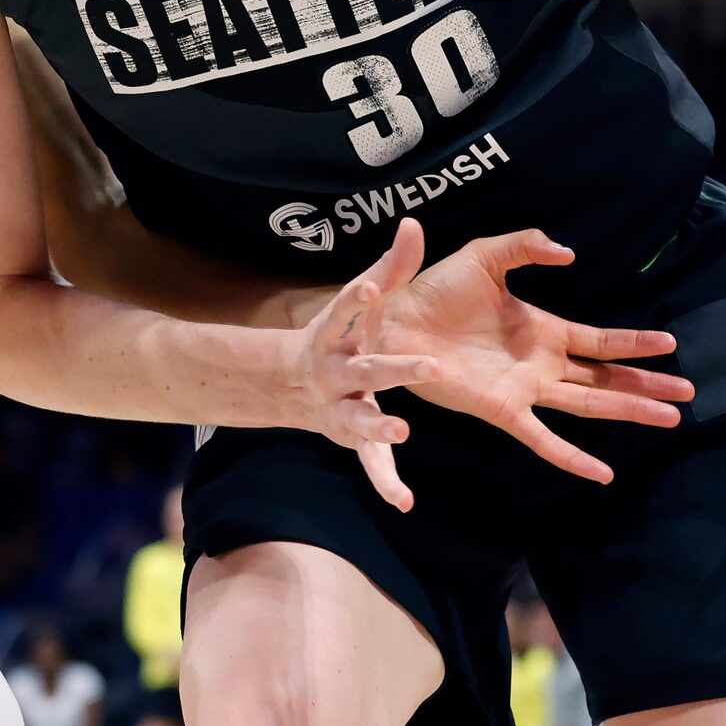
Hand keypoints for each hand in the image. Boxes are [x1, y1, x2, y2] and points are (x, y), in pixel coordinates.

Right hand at [288, 220, 444, 511]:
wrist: (296, 382)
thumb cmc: (341, 334)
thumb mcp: (360, 302)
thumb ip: (391, 267)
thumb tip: (413, 224)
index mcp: (338, 333)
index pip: (347, 312)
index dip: (357, 299)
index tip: (370, 288)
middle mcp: (337, 373)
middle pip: (367, 371)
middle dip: (397, 369)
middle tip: (429, 366)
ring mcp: (342, 408)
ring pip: (362, 421)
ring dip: (381, 427)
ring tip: (402, 430)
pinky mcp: (353, 437)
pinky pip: (371, 463)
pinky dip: (385, 483)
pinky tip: (403, 502)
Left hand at [378, 228, 691, 484]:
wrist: (391, 319)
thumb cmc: (434, 290)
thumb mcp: (486, 256)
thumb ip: (526, 248)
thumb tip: (569, 254)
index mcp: (542, 329)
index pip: (600, 340)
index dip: (634, 344)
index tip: (670, 345)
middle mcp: (540, 364)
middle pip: (606, 377)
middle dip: (646, 384)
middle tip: (688, 392)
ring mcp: (524, 390)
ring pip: (588, 404)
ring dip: (628, 411)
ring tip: (669, 420)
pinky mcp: (502, 409)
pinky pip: (543, 439)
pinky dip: (573, 457)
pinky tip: (603, 473)